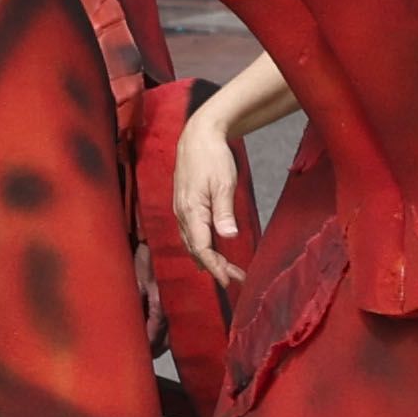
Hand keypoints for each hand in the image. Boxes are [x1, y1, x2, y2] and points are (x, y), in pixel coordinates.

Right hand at [168, 48, 293, 270]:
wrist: (198, 135)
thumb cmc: (212, 157)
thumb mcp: (223, 183)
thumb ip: (224, 212)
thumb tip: (228, 236)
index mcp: (191, 210)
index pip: (202, 248)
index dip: (215, 267)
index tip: (228, 280)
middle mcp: (182, 214)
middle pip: (196, 249)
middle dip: (215, 267)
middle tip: (236, 279)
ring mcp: (181, 210)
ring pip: (193, 243)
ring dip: (209, 258)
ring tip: (228, 270)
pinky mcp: (184, 205)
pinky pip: (191, 233)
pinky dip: (202, 246)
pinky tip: (212, 250)